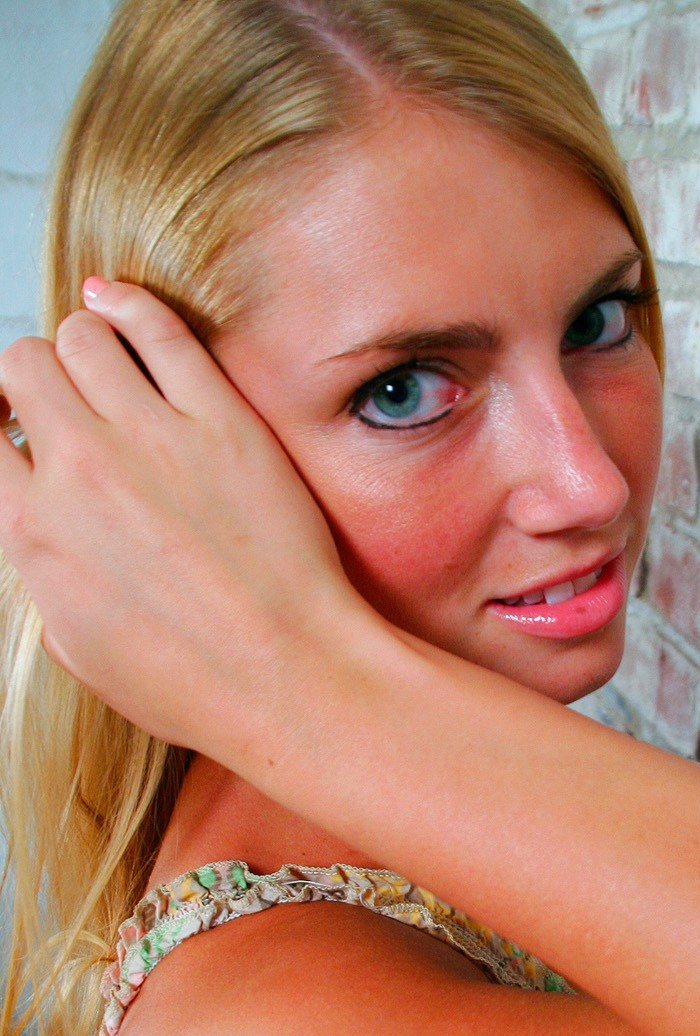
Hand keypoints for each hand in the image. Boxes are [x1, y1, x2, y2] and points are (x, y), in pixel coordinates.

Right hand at [0, 280, 371, 753]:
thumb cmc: (196, 683)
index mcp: (34, 532)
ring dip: (86, 341)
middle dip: (41, 373)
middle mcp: (80, 472)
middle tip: (70, 392)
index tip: (26, 426)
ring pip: (83, 335)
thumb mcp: (79, 647)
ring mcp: (152, 438)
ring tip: (106, 363)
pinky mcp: (222, 420)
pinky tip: (121, 306)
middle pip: (26, 366)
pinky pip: (158, 329)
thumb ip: (46, 571)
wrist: (288, 678)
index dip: (6, 423)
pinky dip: (128, 305)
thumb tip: (41, 527)